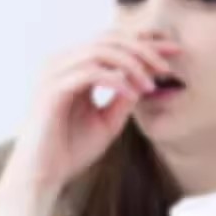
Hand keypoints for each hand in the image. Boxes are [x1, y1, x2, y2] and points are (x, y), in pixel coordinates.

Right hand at [0, 30, 181, 199]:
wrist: (42, 176)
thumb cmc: (70, 150)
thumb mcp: (107, 121)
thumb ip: (123, 99)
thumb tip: (143, 79)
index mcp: (72, 67)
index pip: (111, 43)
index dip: (145, 44)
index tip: (173, 52)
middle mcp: (60, 63)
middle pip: (109, 39)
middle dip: (143, 49)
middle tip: (166, 67)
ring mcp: (54, 74)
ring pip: (100, 50)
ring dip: (131, 65)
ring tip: (150, 85)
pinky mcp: (52, 89)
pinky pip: (90, 72)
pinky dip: (116, 80)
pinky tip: (132, 94)